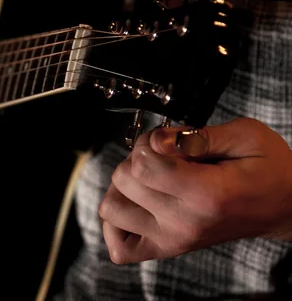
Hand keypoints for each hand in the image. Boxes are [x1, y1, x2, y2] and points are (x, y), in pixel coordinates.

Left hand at [99, 117, 291, 263]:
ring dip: (122, 188)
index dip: (150, 143)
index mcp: (205, 194)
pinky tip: (138, 205)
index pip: (143, 165)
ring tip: (149, 180)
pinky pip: (119, 247)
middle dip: (136, 159)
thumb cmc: (268, 171)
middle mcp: (184, 222)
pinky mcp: (166, 249)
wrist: (284, 207)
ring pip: (111, 210)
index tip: (169, 142)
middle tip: (162, 158)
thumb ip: (195, 135)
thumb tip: (155, 141)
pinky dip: (118, 224)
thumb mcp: (245, 136)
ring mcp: (172, 240)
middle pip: (123, 180)